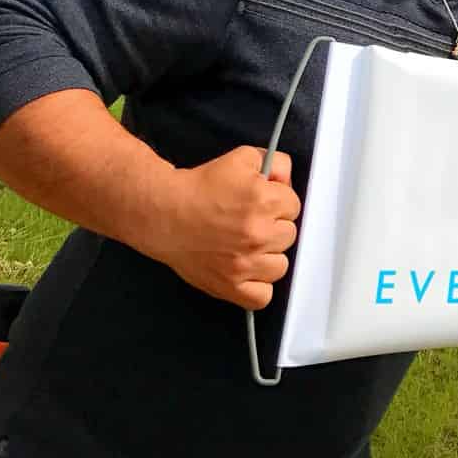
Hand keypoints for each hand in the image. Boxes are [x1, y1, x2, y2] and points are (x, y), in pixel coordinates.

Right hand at [147, 147, 300, 310]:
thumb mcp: (243, 159)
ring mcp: (244, 263)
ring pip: (280, 266)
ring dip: (268, 257)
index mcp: (264, 201)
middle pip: (289, 235)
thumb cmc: (200, 187)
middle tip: (250, 223)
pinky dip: (258, 288)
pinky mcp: (229, 286)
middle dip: (273, 227)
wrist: (163, 213)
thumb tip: (287, 180)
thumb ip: (276, 164)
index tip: (261, 205)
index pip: (294, 207)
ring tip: (247, 246)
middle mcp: (257, 234)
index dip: (278, 204)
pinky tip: (247, 273)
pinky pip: (262, 298)